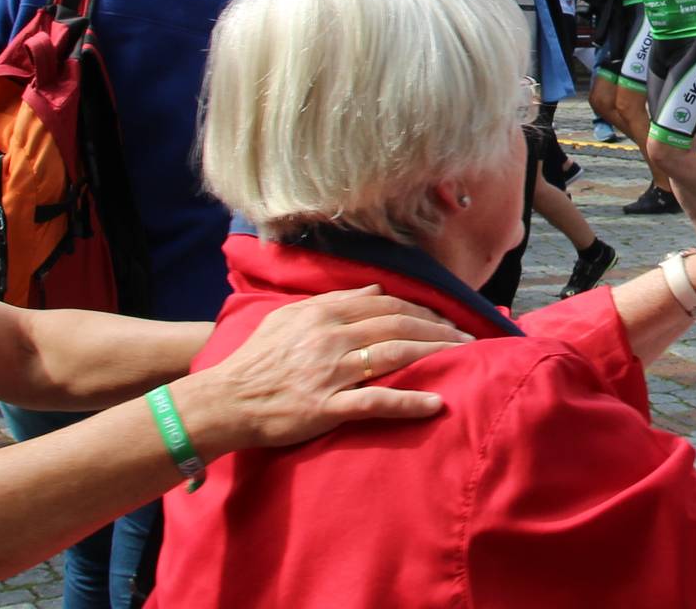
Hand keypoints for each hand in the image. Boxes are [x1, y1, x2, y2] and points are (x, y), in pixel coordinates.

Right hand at [174, 286, 468, 455]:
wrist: (226, 401)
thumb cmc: (257, 361)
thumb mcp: (289, 318)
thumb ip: (332, 300)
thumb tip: (373, 288)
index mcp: (323, 313)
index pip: (385, 304)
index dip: (421, 310)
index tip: (446, 318)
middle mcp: (331, 337)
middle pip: (398, 327)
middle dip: (439, 330)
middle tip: (469, 339)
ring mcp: (331, 372)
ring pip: (395, 357)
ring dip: (435, 356)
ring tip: (465, 359)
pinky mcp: (327, 406)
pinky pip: (376, 403)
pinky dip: (408, 402)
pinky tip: (435, 403)